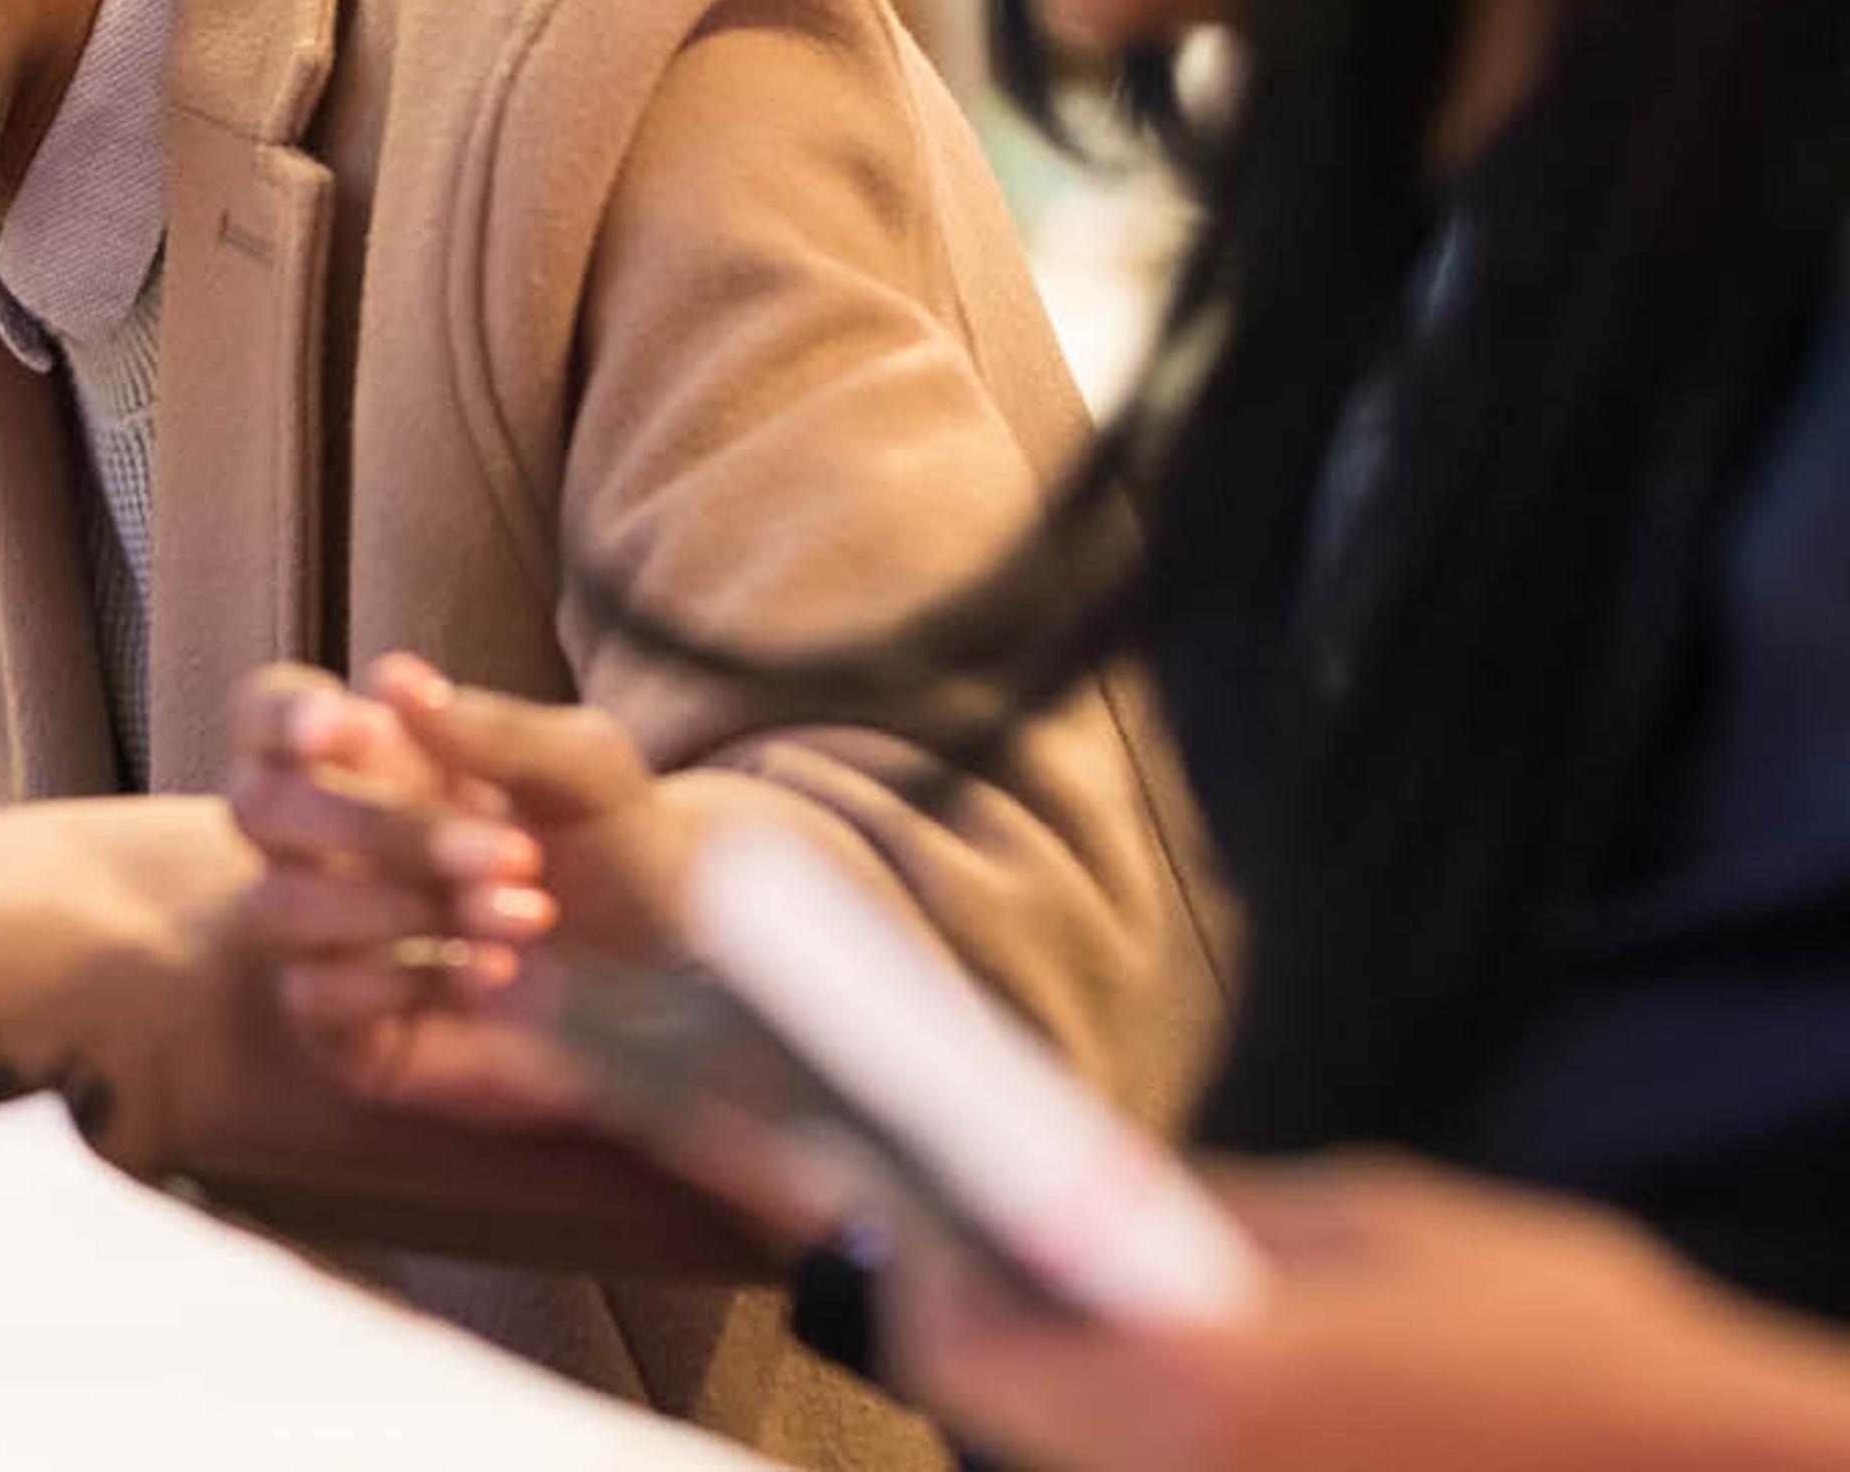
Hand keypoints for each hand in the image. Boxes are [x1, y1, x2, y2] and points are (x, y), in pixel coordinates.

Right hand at [233, 656, 605, 1129]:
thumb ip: (491, 727)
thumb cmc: (626, 857)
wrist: (681, 989)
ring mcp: (328, 937)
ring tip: (528, 916)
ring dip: (408, 904)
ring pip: (278, 905)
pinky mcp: (344, 1030)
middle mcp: (330, 845)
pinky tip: (496, 971)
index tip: (344, 725)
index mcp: (371, 761)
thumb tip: (393, 680)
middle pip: (260, 807)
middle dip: (379, 826)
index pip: (267, 716)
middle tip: (510, 851)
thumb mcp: (586, 772)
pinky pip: (312, 992)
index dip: (282, 715)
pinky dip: (405, 978)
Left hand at [890, 1157, 1849, 1471]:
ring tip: (1130, 1309)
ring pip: (1079, 1454)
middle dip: (1004, 1330)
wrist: (1700, 1462)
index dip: (933, 1278)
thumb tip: (1095, 1188)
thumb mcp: (1378, 1221)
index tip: (938, 1218)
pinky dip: (1151, 1429)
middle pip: (1003, 1415)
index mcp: (1198, 1384)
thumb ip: (1213, 1210)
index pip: (955, 1348)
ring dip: (1077, 1387)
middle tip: (1034, 1256)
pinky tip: (1215, 1379)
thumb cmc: (1558, 1331)